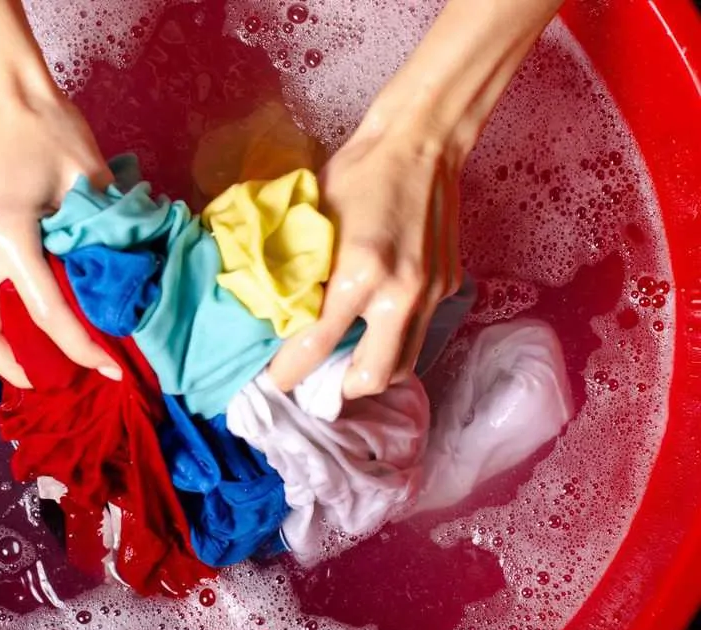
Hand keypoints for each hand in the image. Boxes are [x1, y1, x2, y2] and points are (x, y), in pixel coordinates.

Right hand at [0, 77, 120, 387]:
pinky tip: (36, 322)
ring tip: (48, 363)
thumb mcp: (90, 182)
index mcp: (7, 234)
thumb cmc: (49, 128)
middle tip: (60, 384)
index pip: (47, 312)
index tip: (111, 370)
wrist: (5, 92)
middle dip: (19, 368)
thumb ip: (102, 237)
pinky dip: (4, 318)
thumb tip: (123, 285)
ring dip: (6, 347)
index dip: (82, 347)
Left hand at [268, 124, 463, 398]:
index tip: (277, 382)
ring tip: (349, 361)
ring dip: (373, 371)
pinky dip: (396, 340)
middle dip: (342, 389)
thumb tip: (277, 310)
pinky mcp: (448, 286)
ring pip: (403, 364)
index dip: (290, 372)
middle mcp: (399, 292)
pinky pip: (420, 333)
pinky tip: (377, 326)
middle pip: (372, 377)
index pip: (316, 346)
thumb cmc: (357, 174)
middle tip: (320, 380)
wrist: (421, 144)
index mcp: (358, 272)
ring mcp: (429, 293)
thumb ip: (300, 270)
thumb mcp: (314, 221)